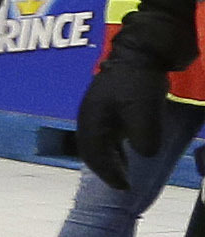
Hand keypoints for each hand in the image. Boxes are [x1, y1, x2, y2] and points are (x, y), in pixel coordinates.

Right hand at [75, 41, 169, 191]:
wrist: (141, 50)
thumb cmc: (138, 81)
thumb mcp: (142, 112)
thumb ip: (143, 138)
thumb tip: (146, 153)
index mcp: (91, 121)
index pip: (95, 156)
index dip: (109, 174)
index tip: (125, 187)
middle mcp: (90, 117)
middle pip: (92, 150)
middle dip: (106, 167)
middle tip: (122, 182)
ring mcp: (98, 109)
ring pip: (100, 141)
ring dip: (110, 156)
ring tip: (124, 168)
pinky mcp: (110, 102)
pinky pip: (108, 131)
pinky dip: (115, 144)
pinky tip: (127, 145)